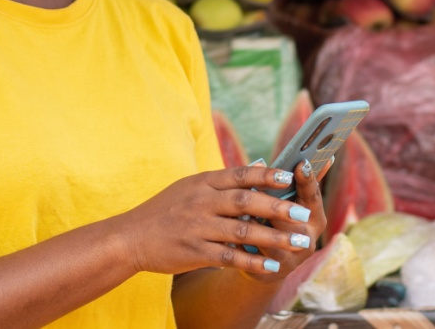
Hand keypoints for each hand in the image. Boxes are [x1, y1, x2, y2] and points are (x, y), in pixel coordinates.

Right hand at [117, 164, 321, 277]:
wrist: (131, 237)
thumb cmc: (165, 211)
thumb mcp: (190, 187)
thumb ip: (222, 181)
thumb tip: (259, 167)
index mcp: (202, 182)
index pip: (240, 175)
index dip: (267, 175)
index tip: (291, 175)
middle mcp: (201, 202)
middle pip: (246, 202)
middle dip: (278, 207)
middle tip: (303, 214)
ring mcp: (197, 227)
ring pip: (242, 231)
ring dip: (274, 237)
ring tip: (298, 242)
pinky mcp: (194, 251)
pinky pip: (229, 257)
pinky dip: (253, 262)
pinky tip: (272, 266)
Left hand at [240, 156, 333, 284]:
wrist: (260, 264)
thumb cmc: (271, 222)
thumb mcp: (281, 204)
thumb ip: (287, 184)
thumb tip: (301, 156)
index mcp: (313, 215)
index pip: (313, 194)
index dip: (308, 180)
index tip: (301, 163)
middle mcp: (309, 236)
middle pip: (295, 216)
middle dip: (278, 203)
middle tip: (263, 188)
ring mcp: (294, 256)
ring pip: (277, 237)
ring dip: (259, 223)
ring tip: (244, 211)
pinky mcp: (276, 270)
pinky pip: (260, 254)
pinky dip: (246, 243)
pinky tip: (232, 234)